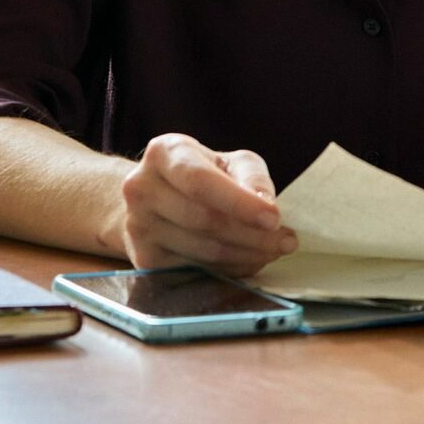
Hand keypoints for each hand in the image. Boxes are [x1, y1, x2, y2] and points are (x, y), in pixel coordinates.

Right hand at [115, 133, 295, 275]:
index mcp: (164, 153)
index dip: (239, 203)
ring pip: (201, 250)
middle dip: (252, 234)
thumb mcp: (232, 163)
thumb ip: (252, 177)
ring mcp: (137, 225)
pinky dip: (229, 269)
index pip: (200, 182)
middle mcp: (141, 187)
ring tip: (273, 250)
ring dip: (246, 254)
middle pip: (203, 219)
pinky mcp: (143, 258)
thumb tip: (267, 205)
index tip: (274, 218)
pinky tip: (248, 259)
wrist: (158, 199)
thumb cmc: (205, 175)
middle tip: (286, 241)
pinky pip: (195, 270)